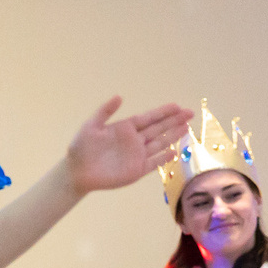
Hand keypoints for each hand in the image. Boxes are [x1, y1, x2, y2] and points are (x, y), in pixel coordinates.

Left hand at [65, 98, 194, 194]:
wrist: (77, 171)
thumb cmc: (81, 148)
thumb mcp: (91, 125)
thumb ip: (105, 111)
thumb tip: (120, 96)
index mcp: (125, 128)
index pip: (149, 118)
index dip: (163, 112)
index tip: (177, 106)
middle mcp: (135, 140)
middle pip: (158, 129)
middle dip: (174, 121)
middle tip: (189, 113)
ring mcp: (137, 155)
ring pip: (159, 144)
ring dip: (173, 136)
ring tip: (186, 128)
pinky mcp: (136, 170)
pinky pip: (154, 163)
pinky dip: (164, 158)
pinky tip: (174, 151)